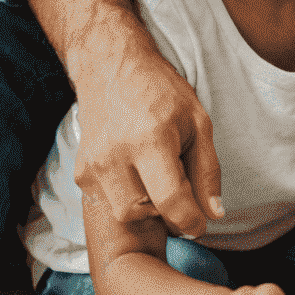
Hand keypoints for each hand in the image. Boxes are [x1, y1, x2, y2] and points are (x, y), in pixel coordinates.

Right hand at [60, 0, 222, 238]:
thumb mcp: (198, 123)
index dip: (190, 221)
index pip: (170, 200)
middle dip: (166, 211)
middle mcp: (114, 155)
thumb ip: (207, 170)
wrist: (113, 69)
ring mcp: (92, 165)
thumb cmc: (163, 93)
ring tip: (158, 175)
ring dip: (146, 206)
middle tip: (179, 185)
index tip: (201, 225)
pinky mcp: (80, 172)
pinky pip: (107, 201)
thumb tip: (215, 214)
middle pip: (143, 213)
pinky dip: (128, 196)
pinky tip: (137, 172)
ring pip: (123, 212)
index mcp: (150, 139)